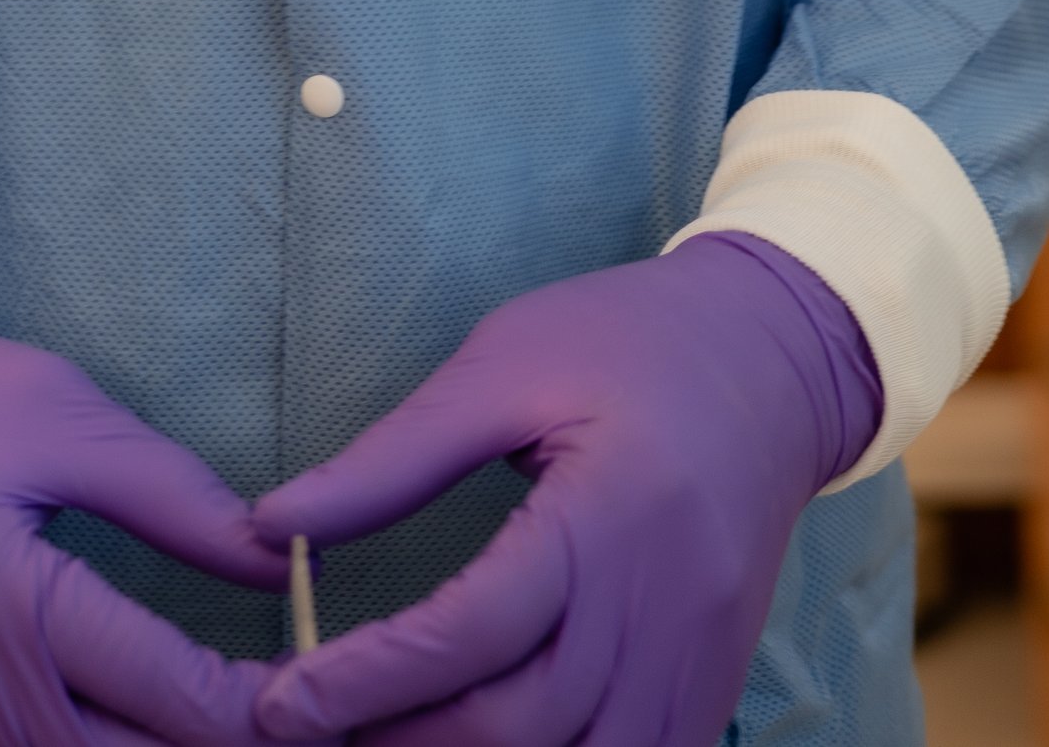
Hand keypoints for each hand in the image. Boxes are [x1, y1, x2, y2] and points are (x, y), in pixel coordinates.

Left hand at [248, 235, 882, 746]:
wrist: (774, 358)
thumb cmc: (627, 341)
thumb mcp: (504, 364)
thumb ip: (394, 457)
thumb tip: (275, 528)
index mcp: (611, 514)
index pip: (477, 629)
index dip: (369, 678)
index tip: (282, 700)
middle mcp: (666, 612)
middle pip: (523, 728)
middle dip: (402, 741)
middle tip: (305, 729)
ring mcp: (698, 668)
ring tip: (382, 742)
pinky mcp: (712, 695)